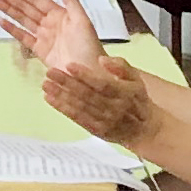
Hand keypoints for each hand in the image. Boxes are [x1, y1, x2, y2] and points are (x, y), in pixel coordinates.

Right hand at [0, 0, 105, 75]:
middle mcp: (50, 24)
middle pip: (26, 8)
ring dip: (8, 10)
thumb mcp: (83, 21)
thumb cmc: (89, 47)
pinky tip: (1, 21)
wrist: (88, 73)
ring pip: (22, 20)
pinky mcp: (39, 50)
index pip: (38, 0)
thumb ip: (72, 2)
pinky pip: (22, 36)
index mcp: (60, 15)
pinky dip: (11, 29)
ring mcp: (44, 37)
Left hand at [42, 56, 158, 146]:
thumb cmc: (137, 100)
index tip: (69, 65)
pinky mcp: (96, 130)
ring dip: (61, 96)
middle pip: (87, 95)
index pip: (102, 84)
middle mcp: (113, 108)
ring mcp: (104, 121)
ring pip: (80, 107)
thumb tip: (102, 60)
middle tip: (51, 72)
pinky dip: (62, 109)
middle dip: (67, 83)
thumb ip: (121, 66)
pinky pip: (77, 118)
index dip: (85, 75)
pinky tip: (50, 99)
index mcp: (124, 93)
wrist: (144, 129)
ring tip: (46, 84)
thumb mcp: (136, 79)